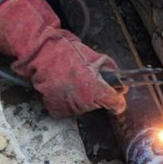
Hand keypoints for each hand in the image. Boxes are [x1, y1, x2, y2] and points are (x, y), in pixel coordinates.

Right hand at [0, 0, 125, 117]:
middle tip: (87, 79)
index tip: (117, 96)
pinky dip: (67, 101)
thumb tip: (118, 79)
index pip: (116, 105)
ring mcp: (70, 108)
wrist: (43, 55)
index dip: (118, 100)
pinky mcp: (57, 110)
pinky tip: (64, 87)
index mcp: (97, 90)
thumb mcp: (95, 56)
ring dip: (81, 98)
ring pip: (83, 107)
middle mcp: (85, 103)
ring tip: (73, 81)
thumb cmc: (70, 53)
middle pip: (98, 105)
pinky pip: (68, 108)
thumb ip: (110, 69)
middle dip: (97, 95)